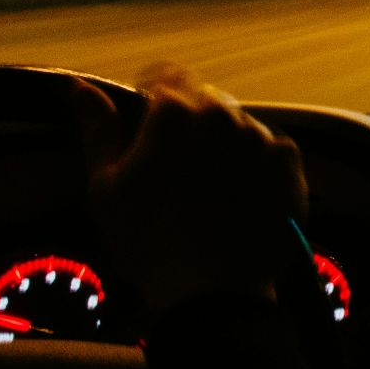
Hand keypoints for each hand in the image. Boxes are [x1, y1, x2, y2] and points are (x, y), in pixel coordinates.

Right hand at [72, 63, 306, 324]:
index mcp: (173, 112)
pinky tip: (241, 196)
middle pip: (205, 100)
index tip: (149, 123)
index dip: (154, 96)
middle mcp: (222, 114)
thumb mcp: (105, 186)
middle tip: (178, 168)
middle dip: (191, 122)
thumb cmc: (146, 241)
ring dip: (226, 142)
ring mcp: (260, 137)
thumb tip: (80, 86)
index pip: (164, 77)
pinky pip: (272, 149)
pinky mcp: (289, 164)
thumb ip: (97, 128)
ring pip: (240, 124)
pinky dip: (258, 164)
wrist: (210, 291)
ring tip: (210, 188)